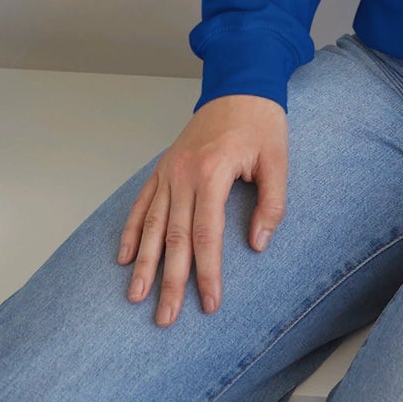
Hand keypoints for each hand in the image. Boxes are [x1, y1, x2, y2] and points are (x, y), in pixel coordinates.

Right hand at [118, 93, 286, 326]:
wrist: (240, 83)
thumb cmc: (261, 121)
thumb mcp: (278, 159)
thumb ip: (272, 203)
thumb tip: (257, 244)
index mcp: (213, 172)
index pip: (207, 235)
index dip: (208, 272)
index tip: (209, 303)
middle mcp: (184, 174)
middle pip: (174, 237)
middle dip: (169, 280)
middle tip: (165, 317)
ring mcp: (170, 170)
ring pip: (151, 224)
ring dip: (143, 263)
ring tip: (136, 296)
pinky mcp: (164, 166)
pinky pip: (142, 202)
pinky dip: (131, 230)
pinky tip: (124, 256)